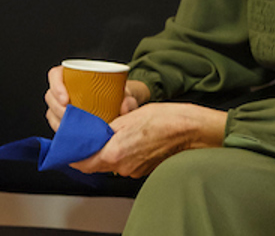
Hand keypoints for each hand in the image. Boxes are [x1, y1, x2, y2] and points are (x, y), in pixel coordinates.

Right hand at [45, 67, 148, 131]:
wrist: (121, 103)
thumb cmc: (119, 93)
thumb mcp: (125, 92)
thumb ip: (129, 99)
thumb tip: (124, 107)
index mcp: (75, 75)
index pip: (56, 75)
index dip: (56, 85)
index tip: (66, 99)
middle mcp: (66, 88)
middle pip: (50, 95)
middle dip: (57, 107)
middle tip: (70, 116)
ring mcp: (62, 103)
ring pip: (51, 110)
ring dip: (58, 119)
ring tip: (71, 126)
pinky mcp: (63, 117)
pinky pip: (54, 123)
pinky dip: (60, 128)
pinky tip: (68, 133)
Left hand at [70, 102, 226, 177]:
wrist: (192, 130)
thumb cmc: (166, 119)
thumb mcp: (129, 116)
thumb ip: (105, 129)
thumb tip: (91, 133)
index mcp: (114, 153)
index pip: (81, 162)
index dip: (72, 154)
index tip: (71, 145)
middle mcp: (122, 166)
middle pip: (95, 164)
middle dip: (91, 151)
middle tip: (93, 135)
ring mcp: (134, 170)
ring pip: (111, 163)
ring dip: (110, 151)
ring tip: (119, 133)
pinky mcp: (143, 169)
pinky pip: (126, 163)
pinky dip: (125, 153)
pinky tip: (134, 139)